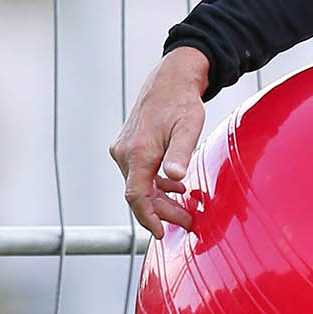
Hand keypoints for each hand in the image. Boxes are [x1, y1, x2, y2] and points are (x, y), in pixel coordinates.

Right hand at [110, 46, 211, 236]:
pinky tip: (175, 187)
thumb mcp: (188, 128)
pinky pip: (139, 173)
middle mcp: (125, 153)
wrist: (170, 80)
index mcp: (138, 152)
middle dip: (162, 212)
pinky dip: (156, 184)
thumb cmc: (182, 103)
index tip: (162, 233)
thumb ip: (181, 154)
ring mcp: (123, 149)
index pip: (136, 196)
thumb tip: (175, 178)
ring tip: (186, 208)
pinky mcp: (127, 145)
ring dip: (160, 199)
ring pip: (139, 184)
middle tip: (188, 221)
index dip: (148, 218)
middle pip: (139, 193)